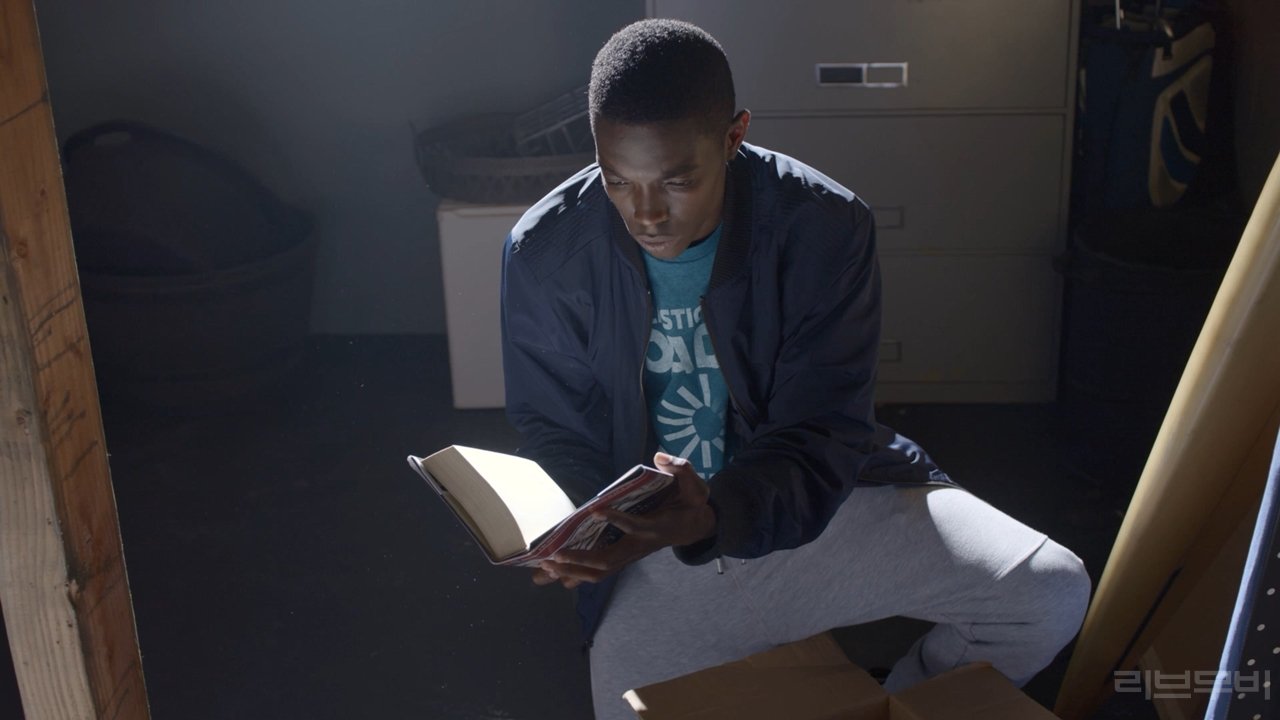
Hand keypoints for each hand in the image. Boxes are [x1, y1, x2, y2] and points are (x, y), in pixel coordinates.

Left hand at [531, 452, 714, 588]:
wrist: (694, 528)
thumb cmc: (691, 504)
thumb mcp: (695, 485)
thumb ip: (682, 469)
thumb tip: (660, 457)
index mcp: (656, 527)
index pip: (635, 526)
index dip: (617, 520)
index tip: (595, 510)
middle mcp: (641, 545)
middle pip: (609, 559)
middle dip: (581, 559)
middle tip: (555, 554)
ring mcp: (631, 554)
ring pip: (601, 571)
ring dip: (573, 571)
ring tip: (547, 567)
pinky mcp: (625, 557)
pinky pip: (599, 571)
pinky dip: (577, 575)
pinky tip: (556, 575)